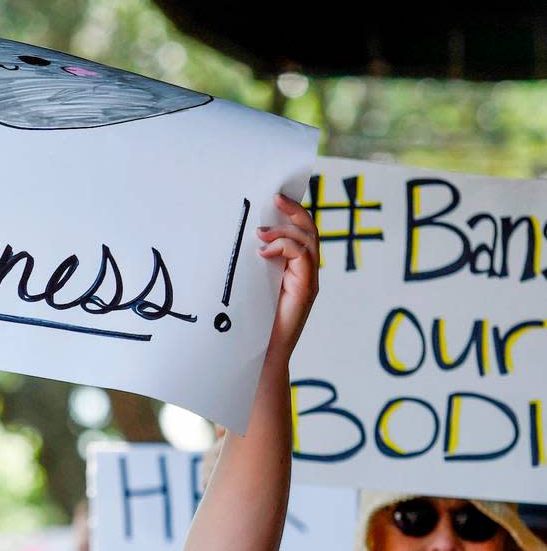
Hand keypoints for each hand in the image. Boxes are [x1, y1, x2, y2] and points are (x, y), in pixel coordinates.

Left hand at [257, 193, 319, 362]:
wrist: (261, 354)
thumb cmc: (252, 322)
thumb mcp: (249, 285)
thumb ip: (252, 264)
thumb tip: (239, 240)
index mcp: (294, 267)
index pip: (300, 232)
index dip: (292, 212)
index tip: (275, 196)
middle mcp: (306, 271)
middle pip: (310, 231)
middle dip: (294, 211)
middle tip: (275, 198)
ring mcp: (309, 281)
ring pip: (309, 242)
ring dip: (286, 231)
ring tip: (261, 232)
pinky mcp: (306, 291)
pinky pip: (305, 259)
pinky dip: (286, 249)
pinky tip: (264, 252)